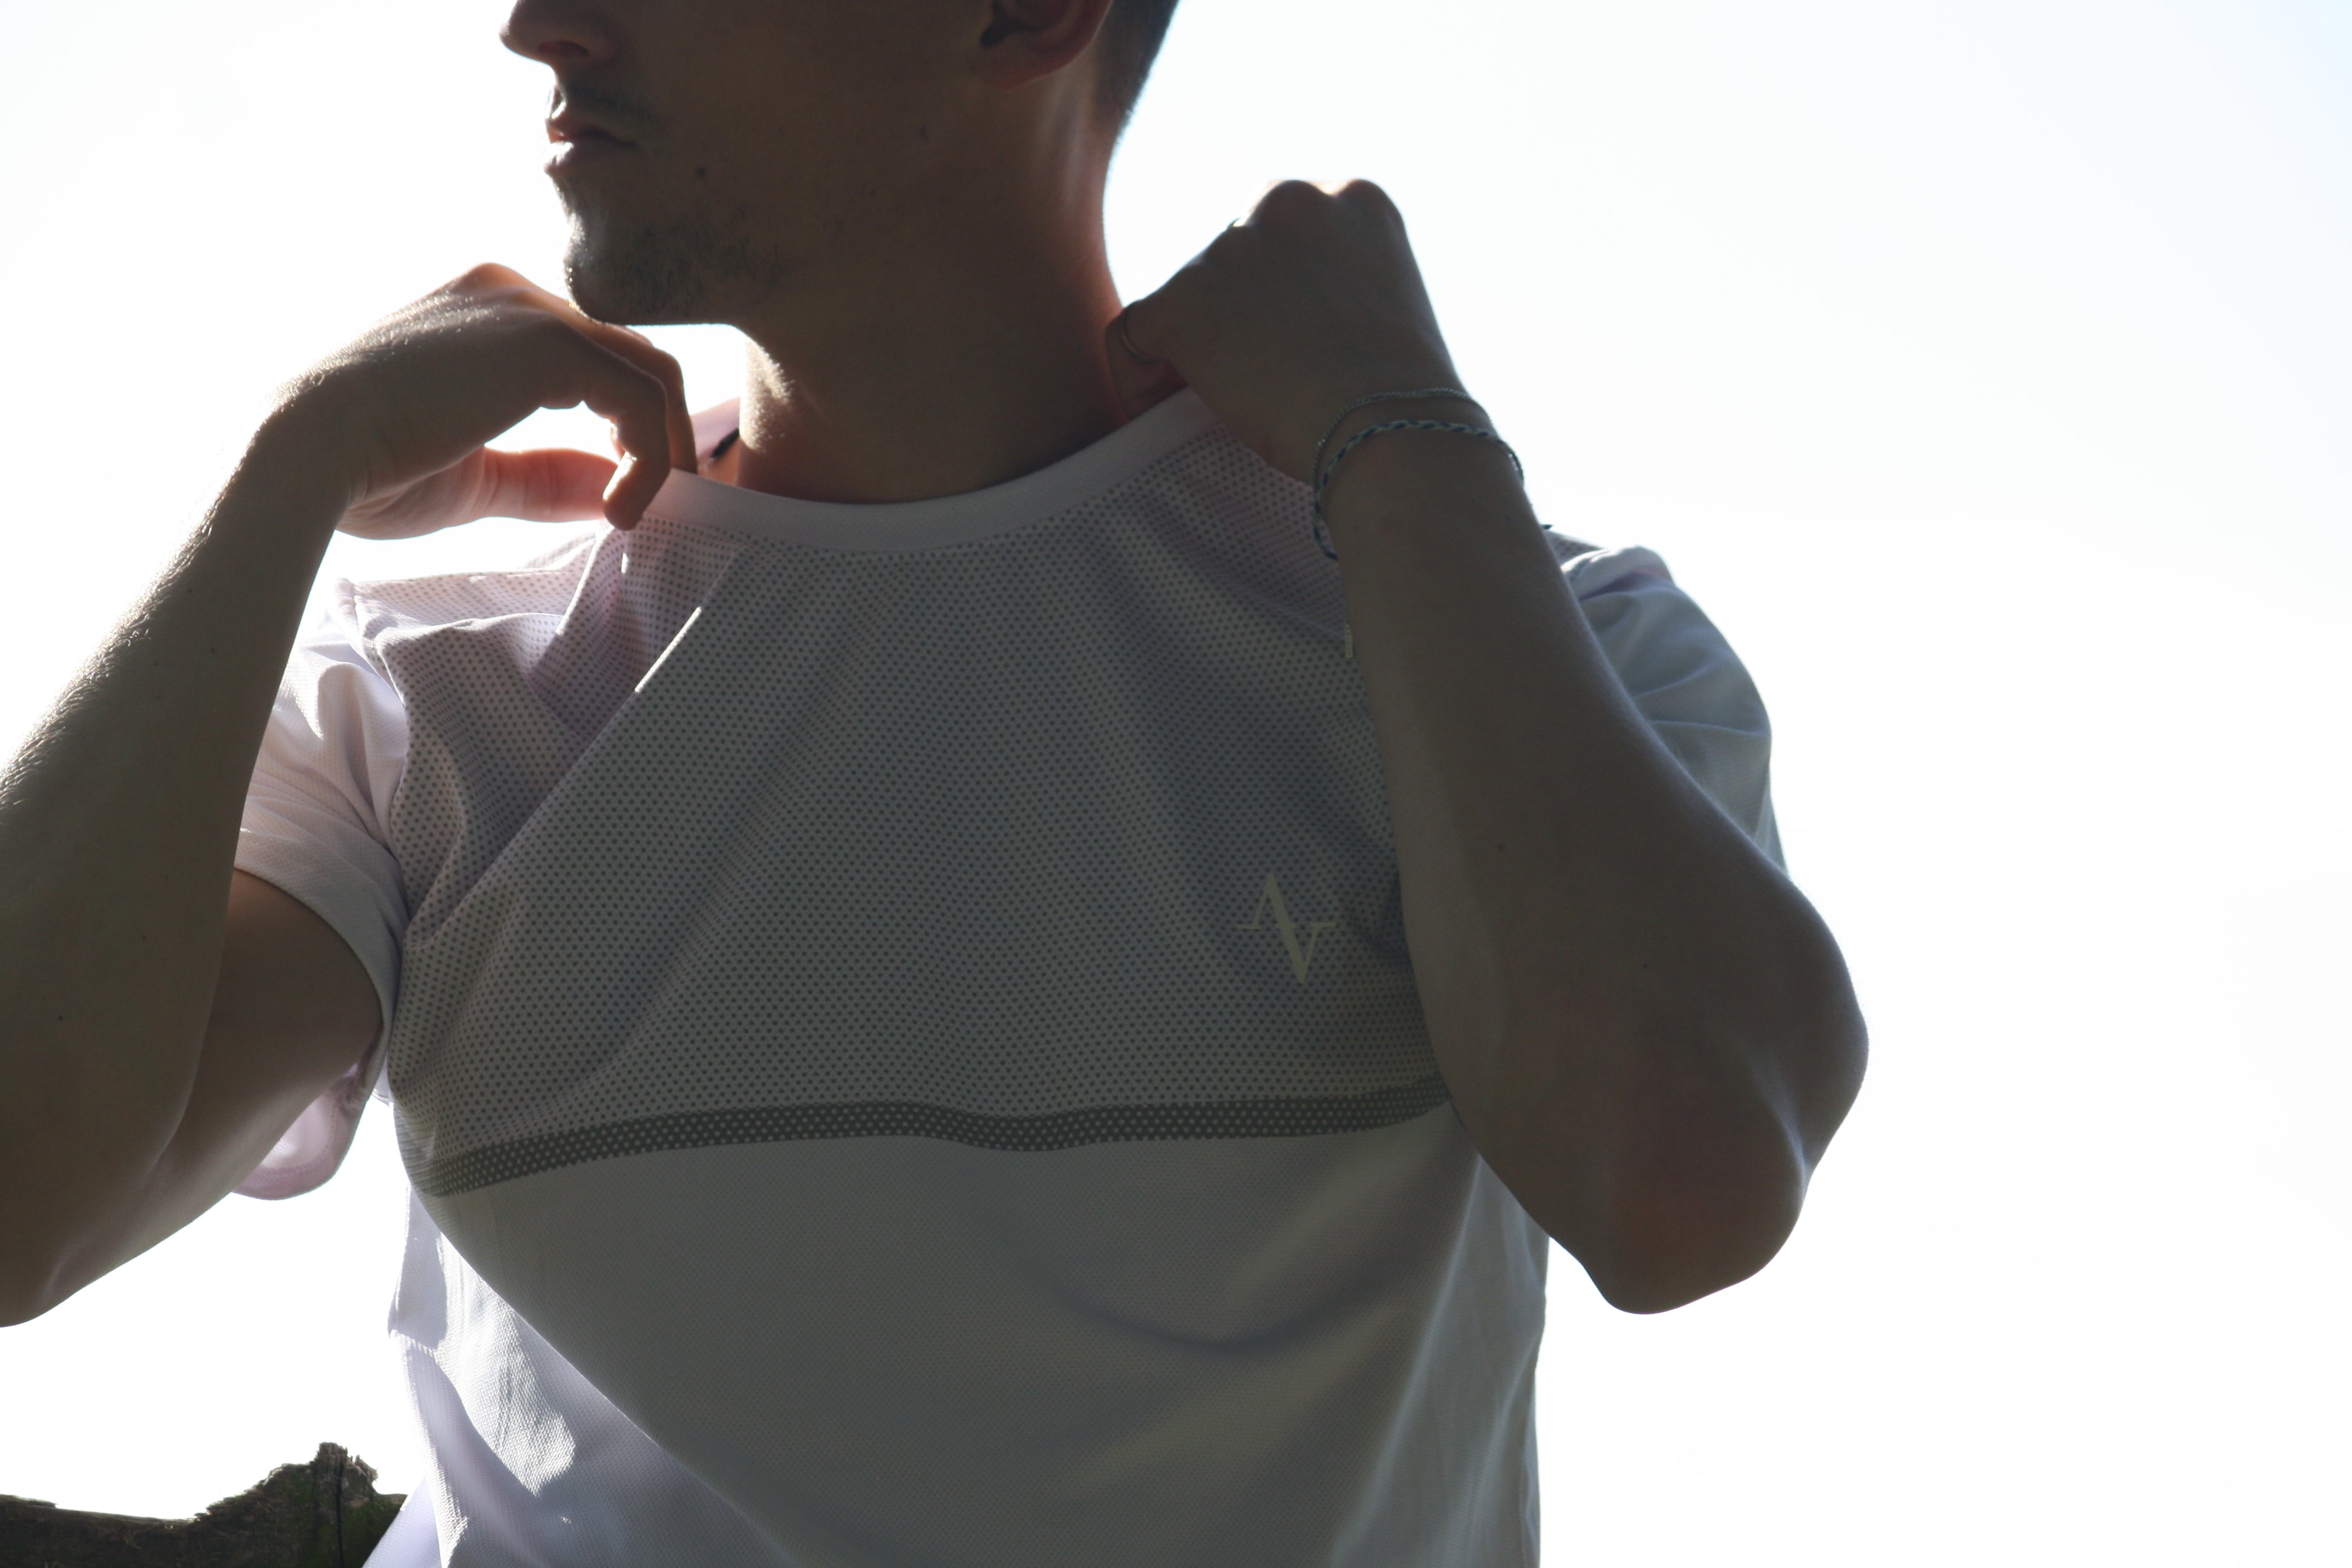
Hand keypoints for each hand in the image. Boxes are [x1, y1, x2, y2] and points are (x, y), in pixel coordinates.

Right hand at [272, 264, 695, 537]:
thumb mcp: (476, 475)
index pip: (587, 354)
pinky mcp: (546, 341)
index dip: (622, 422)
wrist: (301, 451)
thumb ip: (547, 475)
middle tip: (646, 501)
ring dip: (661, 448)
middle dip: (657, 431)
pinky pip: (640, 395)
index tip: (622, 488)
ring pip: (648, 369)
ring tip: (634, 512)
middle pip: (628, 353)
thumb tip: (611, 494)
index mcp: (482, 310)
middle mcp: (509, 290)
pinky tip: (621, 508)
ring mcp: (528, 307)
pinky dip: (650, 457)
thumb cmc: (364, 468)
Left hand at [1105, 180, 1464, 485]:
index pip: (1283, 232)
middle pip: (1229, 257)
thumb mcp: (1386, 308)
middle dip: (1233, 313)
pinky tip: (1167, 413)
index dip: (1274, 293)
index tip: (1290, 345)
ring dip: (1198, 347)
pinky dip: (1139, 379)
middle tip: (1255, 377)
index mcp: (1352, 197)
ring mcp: (1232, 246)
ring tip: (1228, 404)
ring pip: (1186, 298)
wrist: (1392, 431)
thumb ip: (1335, 284)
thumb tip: (1283, 319)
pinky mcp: (1184, 299)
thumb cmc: (1402, 402)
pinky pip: (1131, 335)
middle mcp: (1289, 200)